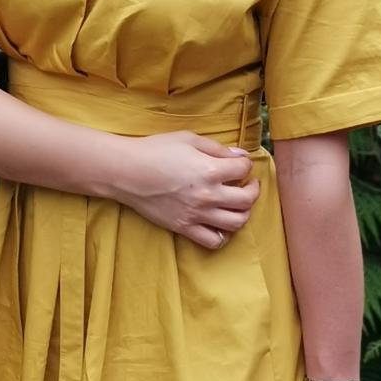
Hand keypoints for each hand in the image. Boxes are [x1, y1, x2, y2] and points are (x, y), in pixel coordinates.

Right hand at [113, 131, 259, 248]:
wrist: (127, 171)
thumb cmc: (155, 150)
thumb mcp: (188, 139)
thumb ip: (216, 148)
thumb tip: (239, 155)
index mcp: (210, 170)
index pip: (243, 169)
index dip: (245, 163)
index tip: (240, 162)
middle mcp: (208, 195)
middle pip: (247, 200)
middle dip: (253, 190)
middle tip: (249, 184)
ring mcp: (197, 214)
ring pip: (236, 222)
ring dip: (243, 212)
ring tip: (238, 203)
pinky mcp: (185, 228)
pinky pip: (214, 241)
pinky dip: (223, 235)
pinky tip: (220, 222)